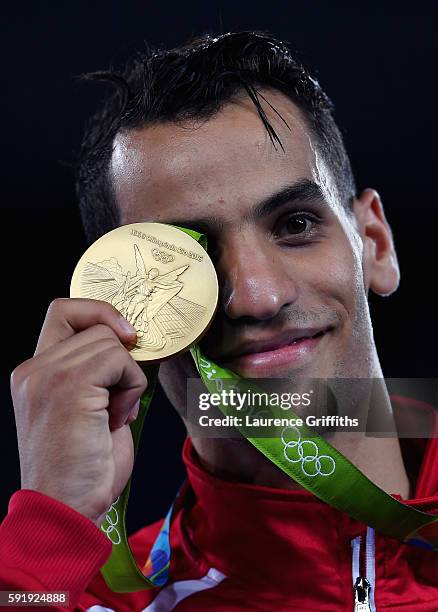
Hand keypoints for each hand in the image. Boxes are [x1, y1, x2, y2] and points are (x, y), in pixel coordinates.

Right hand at [10, 298, 146, 526]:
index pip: (64, 311)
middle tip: (115, 401)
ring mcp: (47, 375)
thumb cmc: (83, 468)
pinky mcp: (68, 385)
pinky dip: (132, 388)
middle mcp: (34, 368)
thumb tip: (129, 344)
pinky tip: (116, 418)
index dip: (99, 312)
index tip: (126, 336)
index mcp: (35, 372)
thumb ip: (97, 372)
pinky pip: (121, 361)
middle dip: (121, 360)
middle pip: (97, 326)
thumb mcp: (88, 408)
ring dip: (127, 378)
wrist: (68, 509)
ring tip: (112, 415)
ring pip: (111, 342)